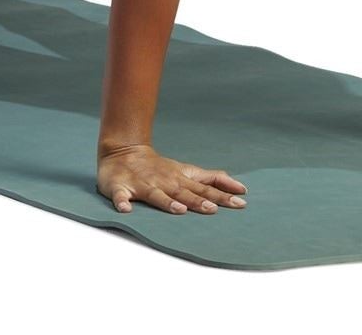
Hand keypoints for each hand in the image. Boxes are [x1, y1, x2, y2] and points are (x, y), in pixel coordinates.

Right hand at [98, 143, 248, 214]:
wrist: (123, 151)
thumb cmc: (160, 167)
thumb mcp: (187, 170)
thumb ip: (211, 178)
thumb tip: (239, 186)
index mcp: (180, 179)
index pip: (205, 187)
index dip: (222, 194)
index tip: (241, 200)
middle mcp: (165, 182)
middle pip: (184, 193)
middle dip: (199, 200)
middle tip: (214, 209)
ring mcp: (143, 185)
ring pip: (156, 195)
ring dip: (167, 203)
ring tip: (179, 210)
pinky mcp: (121, 188)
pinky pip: (121, 197)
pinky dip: (122, 203)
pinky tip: (125, 210)